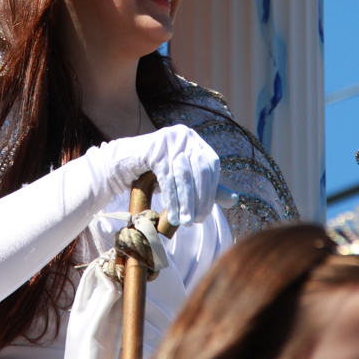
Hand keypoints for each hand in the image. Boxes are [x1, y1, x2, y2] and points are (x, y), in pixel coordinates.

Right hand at [93, 125, 219, 226]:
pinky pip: (167, 177)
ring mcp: (169, 139)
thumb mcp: (183, 176)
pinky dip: (171, 199)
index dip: (211, 190)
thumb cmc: (155, 170)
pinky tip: (172, 214)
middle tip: (196, 221)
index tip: (205, 213)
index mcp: (196, 140)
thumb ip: (207, 186)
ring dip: (186, 202)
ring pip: (183, 176)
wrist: (124, 162)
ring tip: (185, 222)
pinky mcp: (154, 148)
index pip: (211, 165)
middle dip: (200, 199)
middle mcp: (185, 135)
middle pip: (200, 170)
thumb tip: (234, 200)